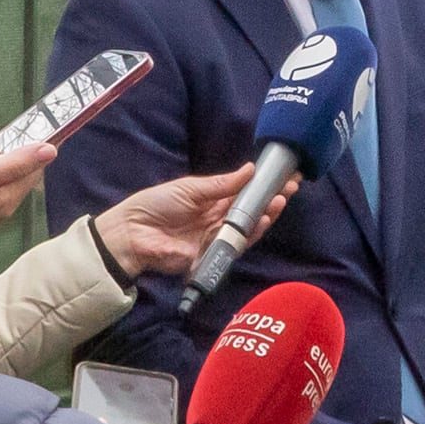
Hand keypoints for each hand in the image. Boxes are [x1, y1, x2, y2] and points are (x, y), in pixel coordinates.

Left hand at [88, 165, 278, 279]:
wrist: (133, 233)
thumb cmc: (157, 205)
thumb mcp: (191, 188)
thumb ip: (221, 184)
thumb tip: (250, 169)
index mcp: (211, 200)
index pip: (243, 192)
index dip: (263, 185)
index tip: (283, 174)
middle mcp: (217, 218)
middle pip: (250, 210)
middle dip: (271, 198)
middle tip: (291, 186)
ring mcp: (216, 237)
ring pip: (248, 227)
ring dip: (266, 214)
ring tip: (280, 200)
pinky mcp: (213, 254)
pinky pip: (236, 244)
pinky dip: (251, 232)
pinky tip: (264, 219)